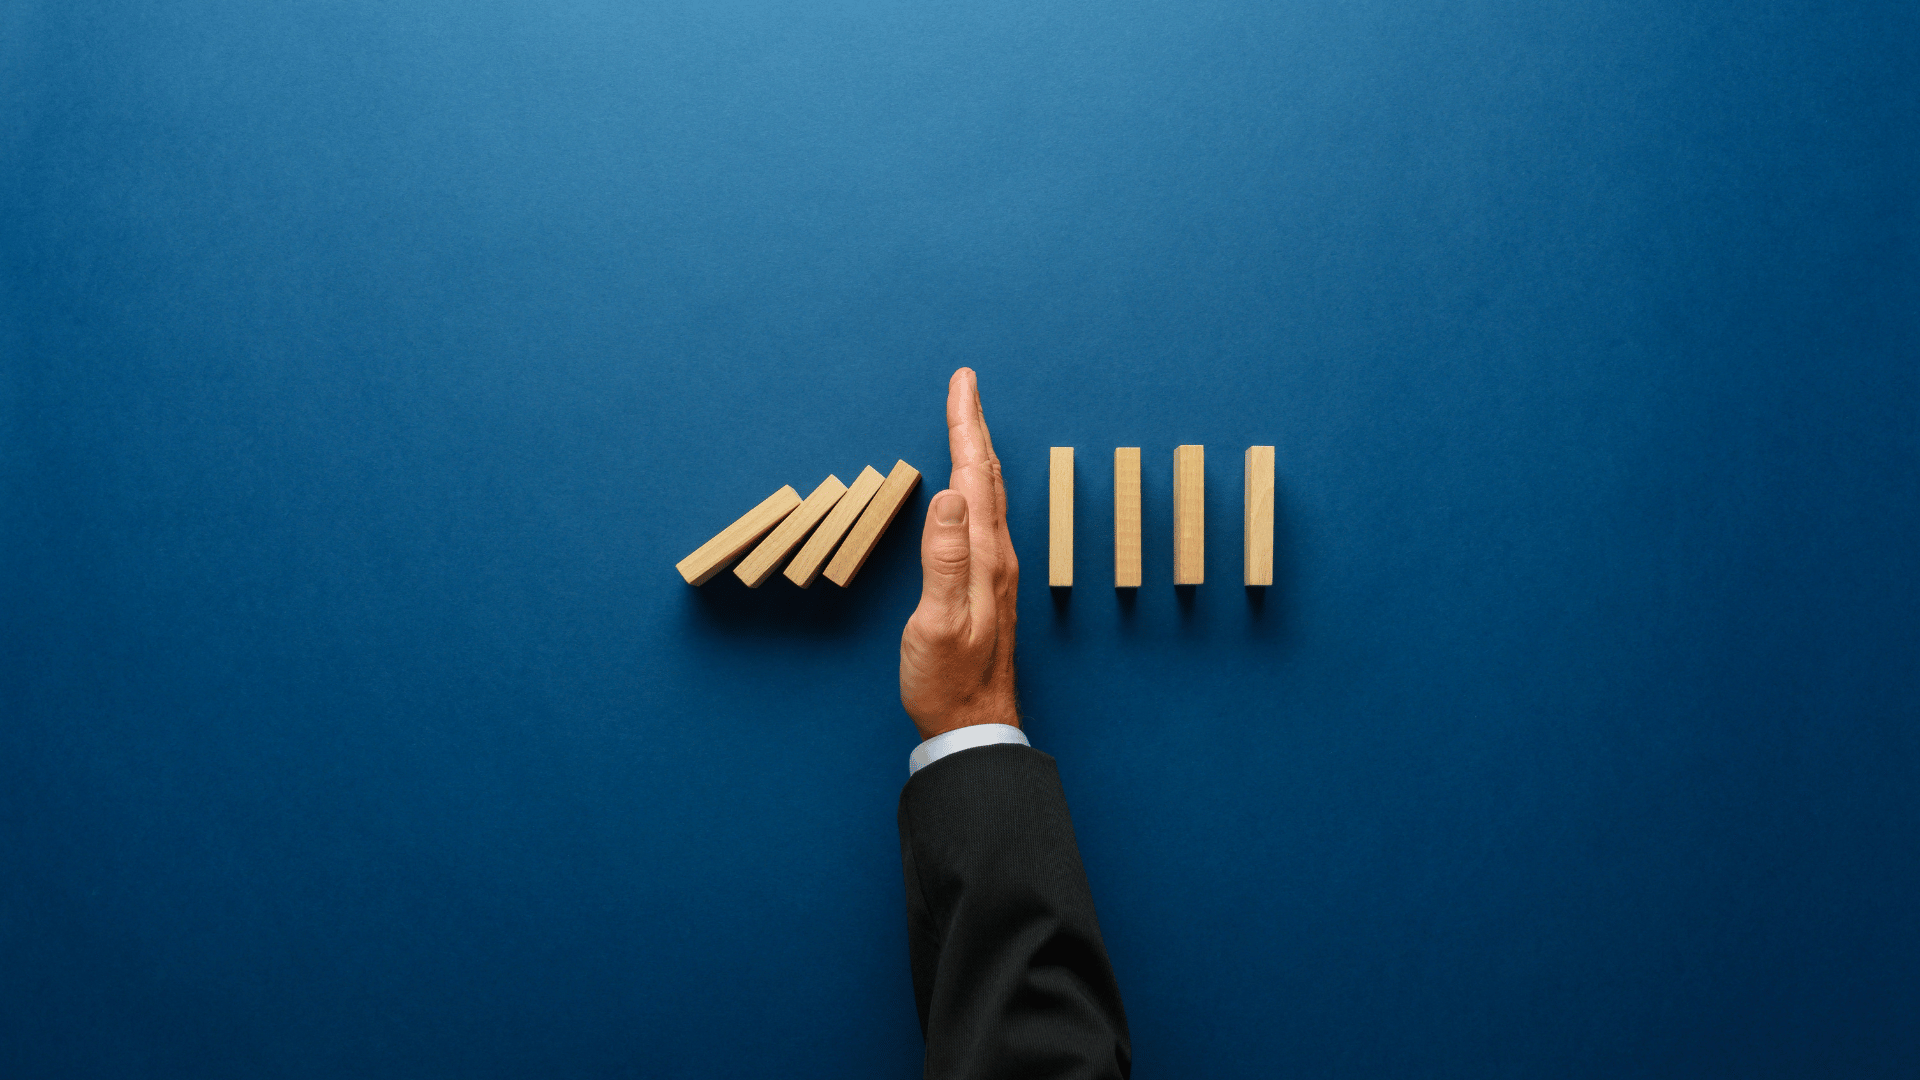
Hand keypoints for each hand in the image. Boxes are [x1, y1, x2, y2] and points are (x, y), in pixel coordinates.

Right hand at [899, 368, 1020, 739]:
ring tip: (967, 424)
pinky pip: (983, 518)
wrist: (972, 724)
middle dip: (972, 427)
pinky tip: (970, 491)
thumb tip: (949, 495)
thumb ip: (944, 559)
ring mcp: (995, 571)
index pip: (973, 476)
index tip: (962, 384)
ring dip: (975, 453)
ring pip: (987, 496)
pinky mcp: (987, 585)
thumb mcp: (938, 621)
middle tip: (964, 387)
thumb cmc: (948, 679)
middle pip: (985, 477)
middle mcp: (996, 556)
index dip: (965, 426)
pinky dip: (975, 486)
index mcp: (983, 557)